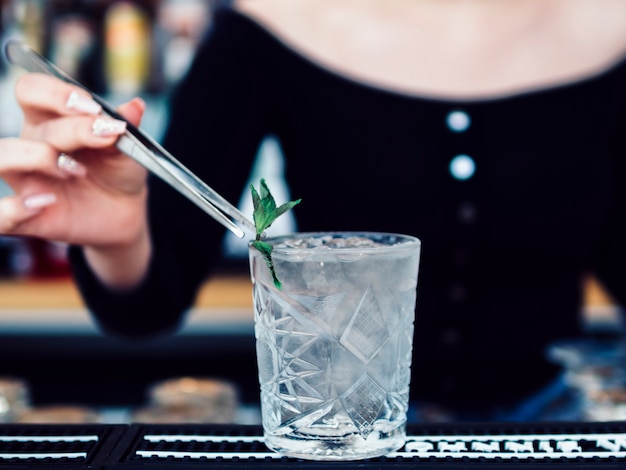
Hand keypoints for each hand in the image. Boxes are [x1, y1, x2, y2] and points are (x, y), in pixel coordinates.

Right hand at [0, 73, 147, 250]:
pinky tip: (46, 202)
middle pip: (34, 125)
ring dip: (39, 158)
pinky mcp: (28, 217)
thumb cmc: (117, 172)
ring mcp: (27, 180)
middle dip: (73, 129)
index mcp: (50, 120)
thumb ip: (127, 127)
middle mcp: (31, 144)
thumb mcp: (128, 149)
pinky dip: (14, 209)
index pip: (32, 90)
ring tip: (77, 171)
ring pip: (3, 157)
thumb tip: (136, 106)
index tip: (94, 108)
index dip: (57, 94)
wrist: (123, 211)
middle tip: (105, 138)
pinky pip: (1, 216)